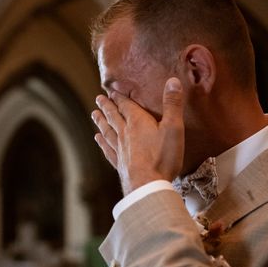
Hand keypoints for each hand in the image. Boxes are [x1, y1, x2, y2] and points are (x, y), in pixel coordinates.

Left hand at [91, 77, 184, 194]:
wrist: (147, 185)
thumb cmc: (162, 157)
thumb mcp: (173, 128)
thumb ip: (172, 104)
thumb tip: (172, 80)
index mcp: (138, 123)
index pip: (126, 106)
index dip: (119, 97)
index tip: (111, 90)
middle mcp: (125, 134)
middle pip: (113, 117)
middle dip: (107, 106)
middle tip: (98, 98)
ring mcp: (120, 149)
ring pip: (107, 131)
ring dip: (101, 121)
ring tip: (94, 114)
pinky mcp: (119, 163)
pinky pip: (107, 149)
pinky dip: (102, 142)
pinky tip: (97, 139)